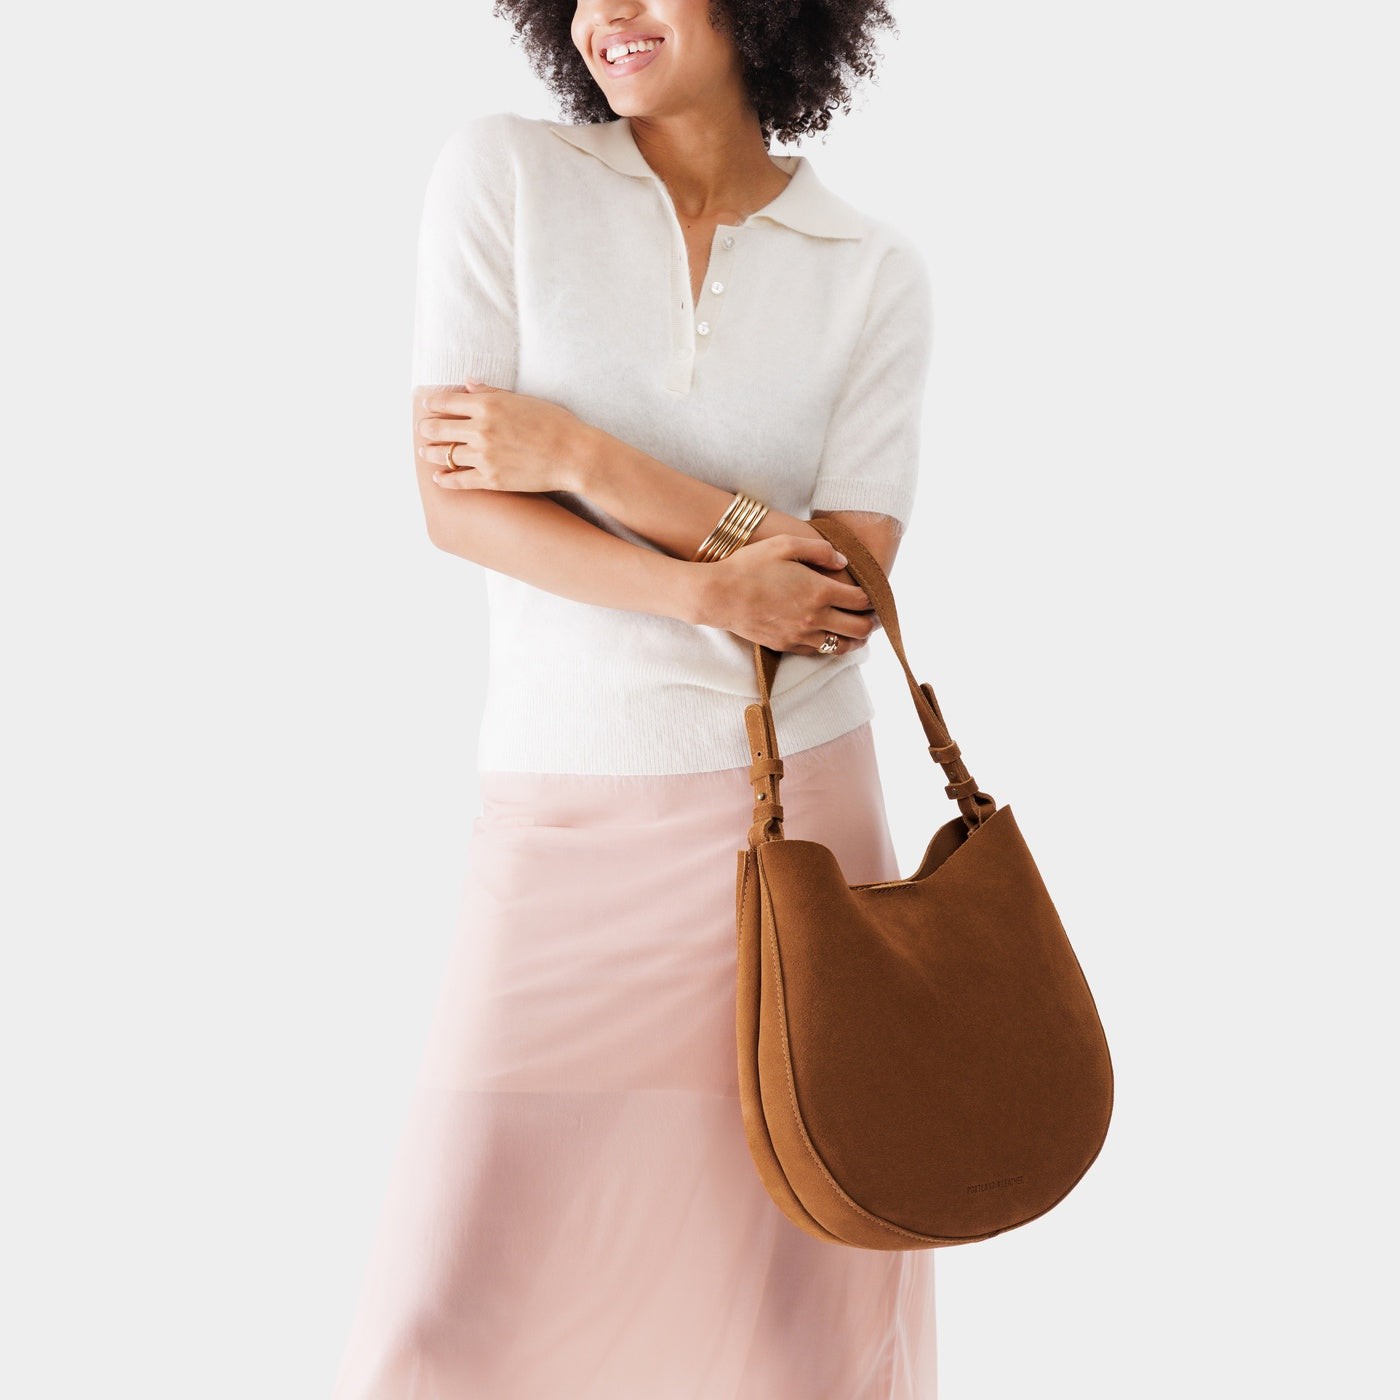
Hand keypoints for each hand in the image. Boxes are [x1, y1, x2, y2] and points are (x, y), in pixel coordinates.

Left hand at [414, 381, 595, 493]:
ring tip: (426, 451)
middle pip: (437, 428)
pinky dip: (444, 479)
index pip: (444, 401)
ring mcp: (484, 456)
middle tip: (424, 429)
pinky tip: (439, 477)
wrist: (573, 455)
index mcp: (487, 404)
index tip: (428, 406)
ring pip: (443, 454)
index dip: (432, 403)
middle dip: (427, 428)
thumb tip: (467, 384)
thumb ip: (491, 392)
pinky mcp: (490, 479)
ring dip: (430, 452)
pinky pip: (457, 480)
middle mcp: (480, 429)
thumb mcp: (522, 399)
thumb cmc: (555, 424)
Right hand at [697, 534, 877, 656]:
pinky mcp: (786, 645)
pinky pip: (818, 652)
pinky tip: (831, 638)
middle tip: (875, 618)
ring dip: (855, 640)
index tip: (874, 596)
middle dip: (872, 623)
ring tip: (859, 633)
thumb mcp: (785, 544)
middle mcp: (814, 618)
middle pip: (859, 629)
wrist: (719, 595)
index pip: (861, 600)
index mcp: (819, 591)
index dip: (873, 598)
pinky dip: (830, 646)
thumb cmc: (749, 565)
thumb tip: (843, 562)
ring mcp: (800, 635)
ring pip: (841, 646)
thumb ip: (819, 550)